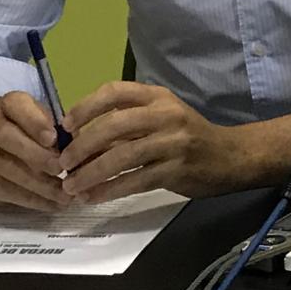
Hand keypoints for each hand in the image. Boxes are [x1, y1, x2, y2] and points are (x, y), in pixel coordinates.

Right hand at [0, 92, 69, 212]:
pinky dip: (27, 199)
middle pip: (5, 136)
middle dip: (35, 155)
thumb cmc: (38, 133)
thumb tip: (91, 152)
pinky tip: (49, 204)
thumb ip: (67, 134)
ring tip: (64, 195)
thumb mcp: (53, 125)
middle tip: (61, 170)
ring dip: (36, 184)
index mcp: (9, 104)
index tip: (54, 138)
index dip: (34, 122)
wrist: (1, 147)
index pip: (16, 105)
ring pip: (1, 166)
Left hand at [60, 82, 240, 203]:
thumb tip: (77, 141)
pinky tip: (94, 197)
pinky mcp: (176, 169)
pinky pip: (135, 180)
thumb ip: (125, 124)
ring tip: (71, 187)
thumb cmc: (186, 136)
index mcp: (157, 97)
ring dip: (91, 173)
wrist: (228, 157)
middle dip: (82, 146)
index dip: (85, 107)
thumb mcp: (160, 118)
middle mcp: (166, 114)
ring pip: (122, 156)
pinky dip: (110, 190)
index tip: (65, 127)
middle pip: (114, 125)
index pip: (115, 92)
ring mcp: (173, 142)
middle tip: (63, 164)